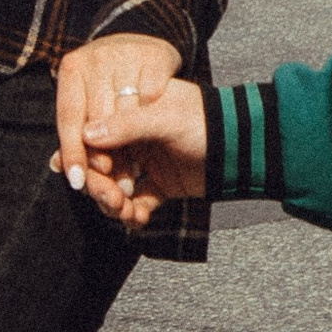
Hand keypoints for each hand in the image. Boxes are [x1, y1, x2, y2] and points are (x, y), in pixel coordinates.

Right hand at [52, 42, 202, 227]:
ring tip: (125, 212)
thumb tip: (86, 134)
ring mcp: (146, 161)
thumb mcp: (165, 117)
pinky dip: (134, 212)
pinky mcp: (160, 184)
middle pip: (101, 165)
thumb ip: (126, 125)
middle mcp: (133, 136)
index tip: (94, 173)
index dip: (89, 157)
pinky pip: (138, 201)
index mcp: (130, 112)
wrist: (245, 147)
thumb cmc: (207, 122)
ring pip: (116, 186)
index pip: (95, 135)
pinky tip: (138, 218)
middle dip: (100, 186)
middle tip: (110, 200)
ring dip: (114, 203)